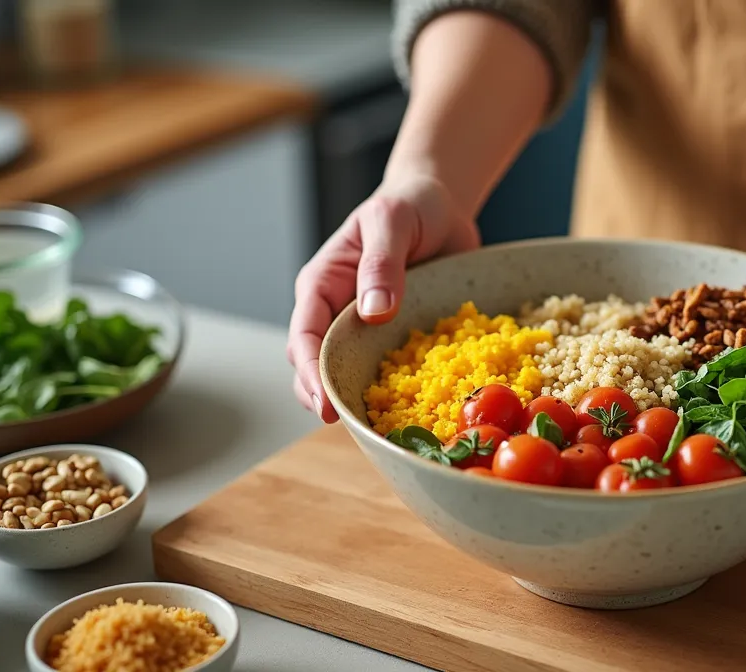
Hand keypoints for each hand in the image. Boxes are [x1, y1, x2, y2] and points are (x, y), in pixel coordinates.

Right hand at [287, 173, 479, 421]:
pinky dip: (394, 390)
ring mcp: (366, 326)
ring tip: (373, 427)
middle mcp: (338, 309)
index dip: (310, 371)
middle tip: (345, 424)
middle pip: (317, 363)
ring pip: (348, 372)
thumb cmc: (409, 205)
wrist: (440, 204)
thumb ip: (381, 263)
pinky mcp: (395, 335)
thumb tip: (372, 312)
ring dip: (356, 398)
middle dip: (324, 395)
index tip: (324, 402)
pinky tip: (409, 410)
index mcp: (325, 281)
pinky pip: (388, 368)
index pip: (305, 333)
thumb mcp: (393, 221)